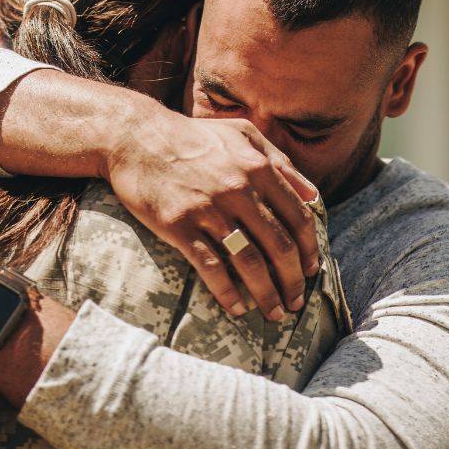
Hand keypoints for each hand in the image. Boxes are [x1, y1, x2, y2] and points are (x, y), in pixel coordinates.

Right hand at [105, 113, 320, 320]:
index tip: (313, 270)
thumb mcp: (243, 135)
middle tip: (296, 302)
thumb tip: (311, 195)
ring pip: (250, 262)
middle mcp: (239, 190)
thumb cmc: (193, 137)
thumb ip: (280, 161)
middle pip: (279, 246)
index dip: (310, 249)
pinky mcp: (180, 226)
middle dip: (293, 280)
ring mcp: (210, 210)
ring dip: (266, 294)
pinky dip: (227, 292)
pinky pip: (211, 267)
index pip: (299, 217)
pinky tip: (236, 309)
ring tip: (273, 313)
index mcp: (259, 168)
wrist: (136, 138)